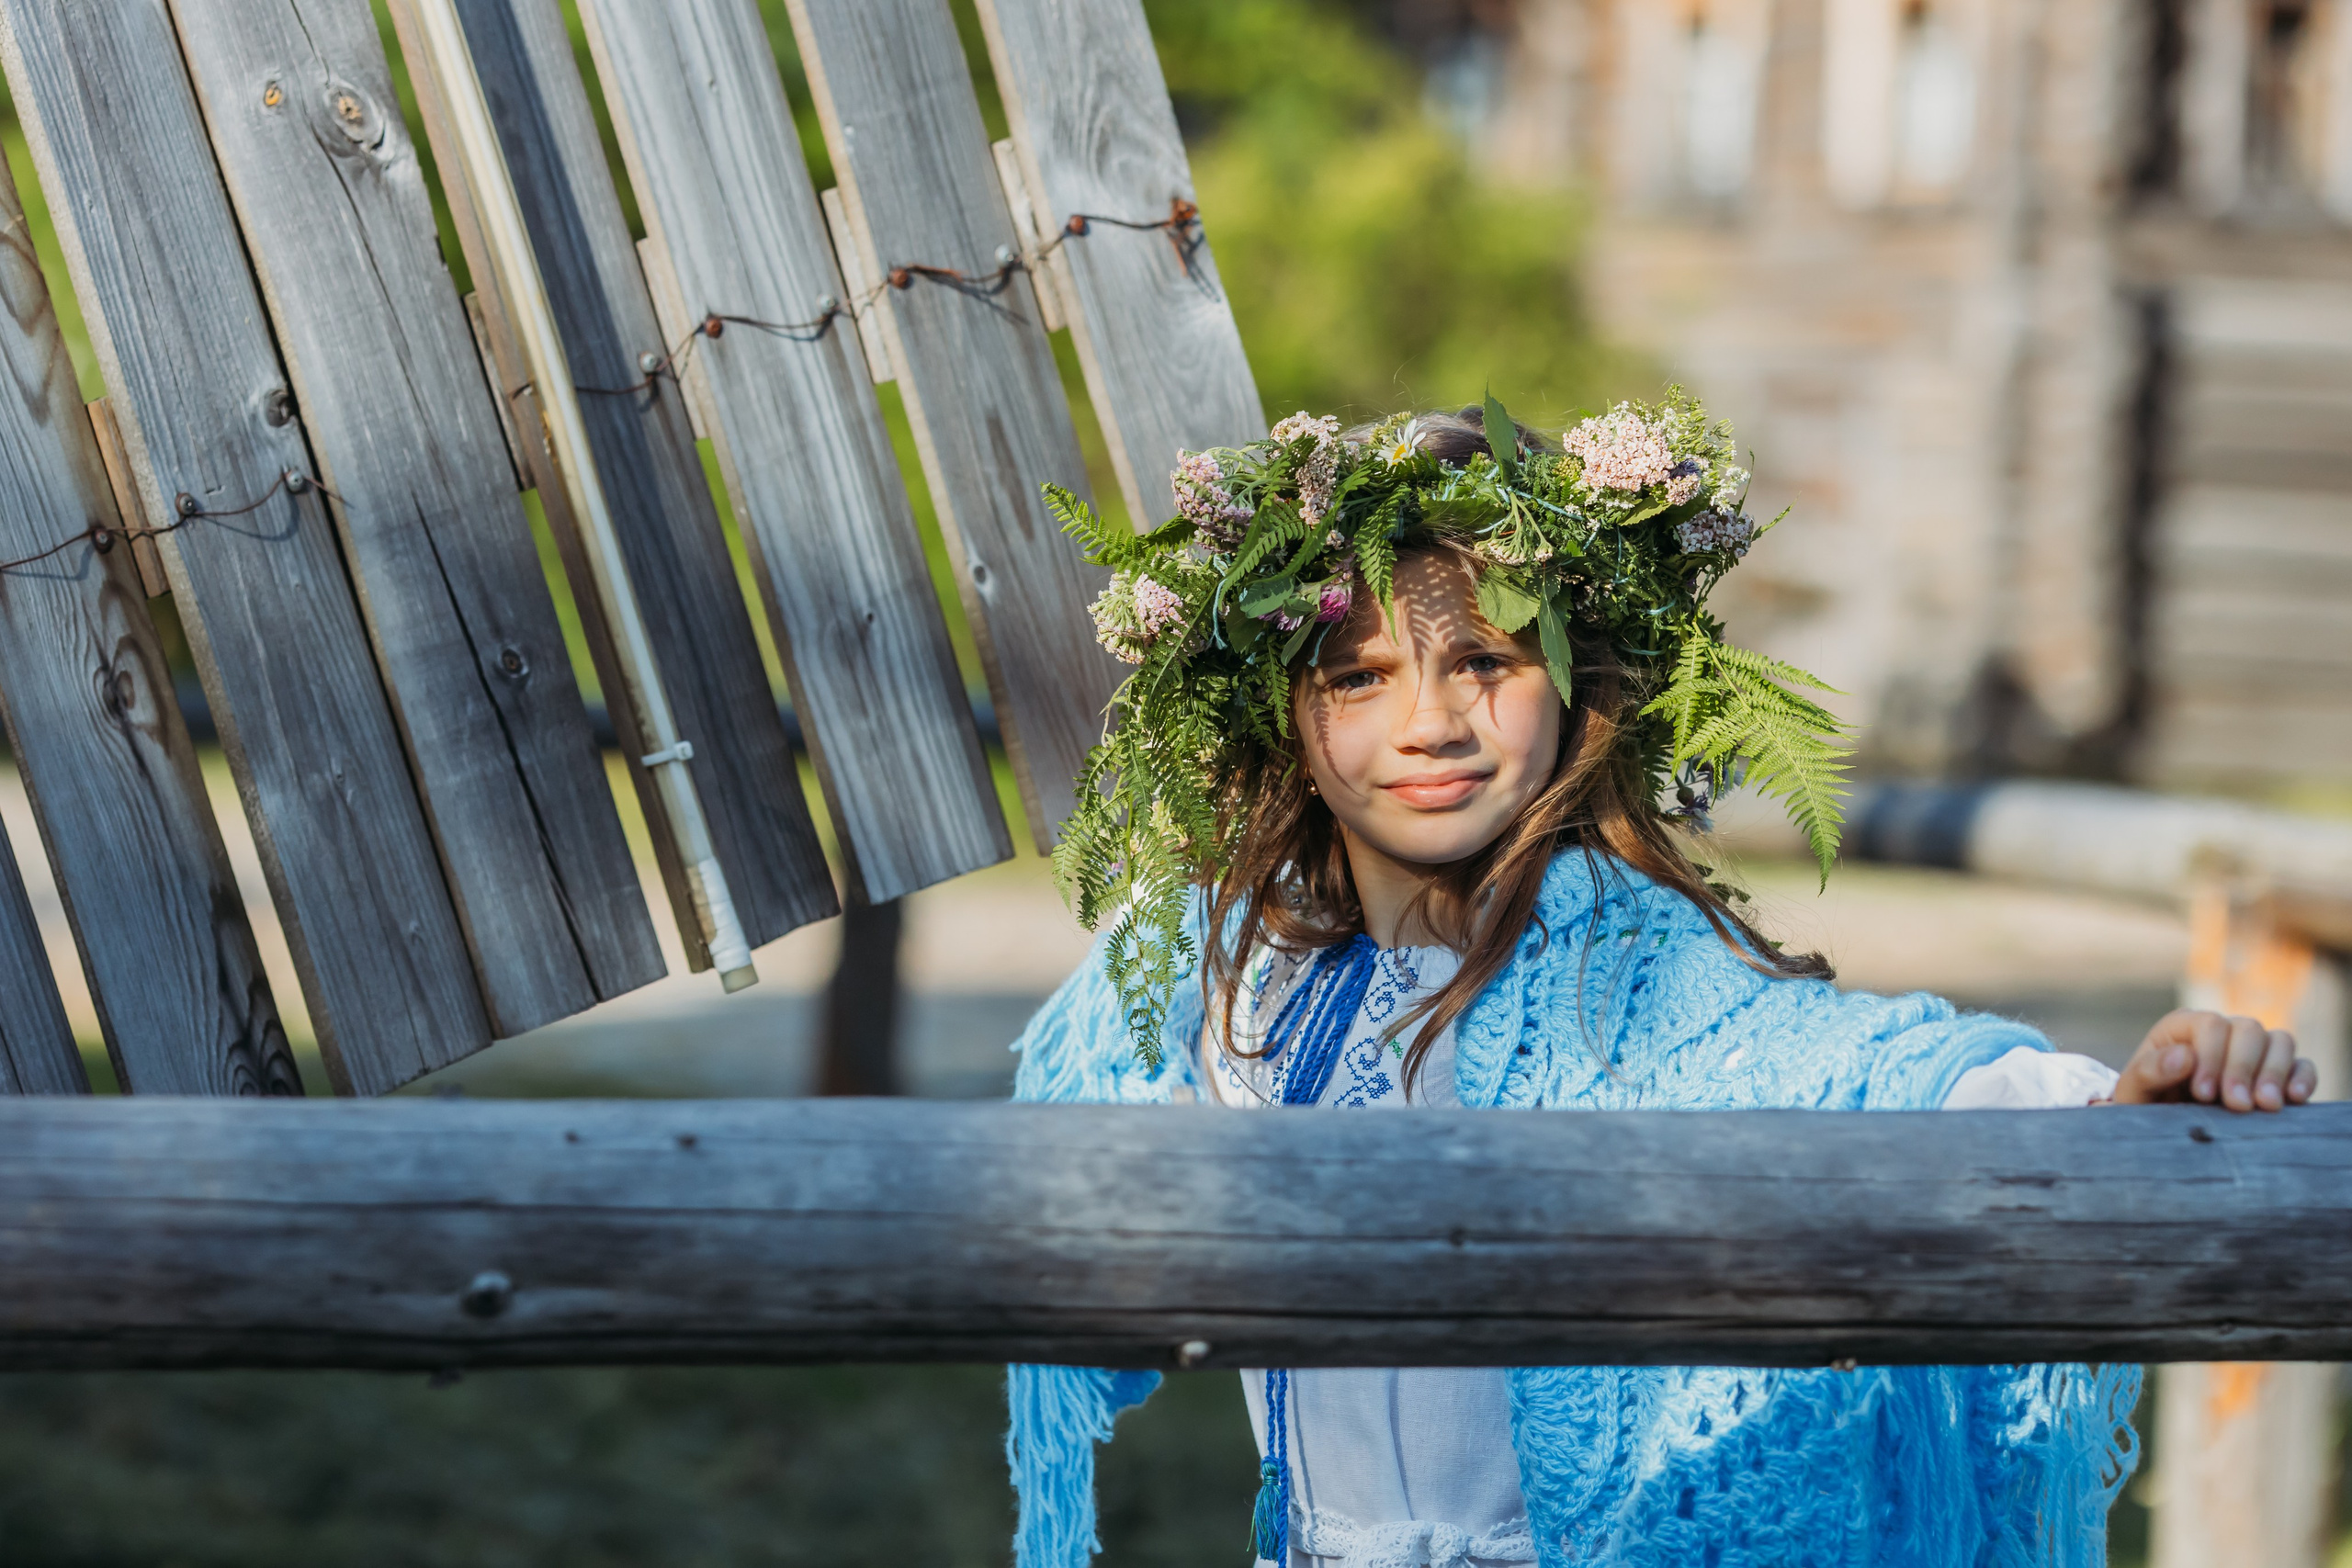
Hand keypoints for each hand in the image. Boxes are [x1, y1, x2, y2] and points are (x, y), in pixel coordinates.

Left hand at [2106, 1009, 2315, 1110]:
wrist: (2163, 1133)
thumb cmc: (2144, 1109)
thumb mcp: (2133, 1094)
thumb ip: (2148, 1073)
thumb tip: (2184, 1056)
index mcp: (2184, 1028)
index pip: (2210, 1025)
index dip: (2210, 1057)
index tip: (2202, 1094)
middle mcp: (2223, 1032)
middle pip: (2248, 1030)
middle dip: (2243, 1068)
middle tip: (2236, 1106)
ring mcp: (2253, 1051)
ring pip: (2280, 1041)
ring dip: (2275, 1073)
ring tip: (2265, 1106)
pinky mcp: (2277, 1074)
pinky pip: (2301, 1065)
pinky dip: (2303, 1078)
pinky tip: (2294, 1099)